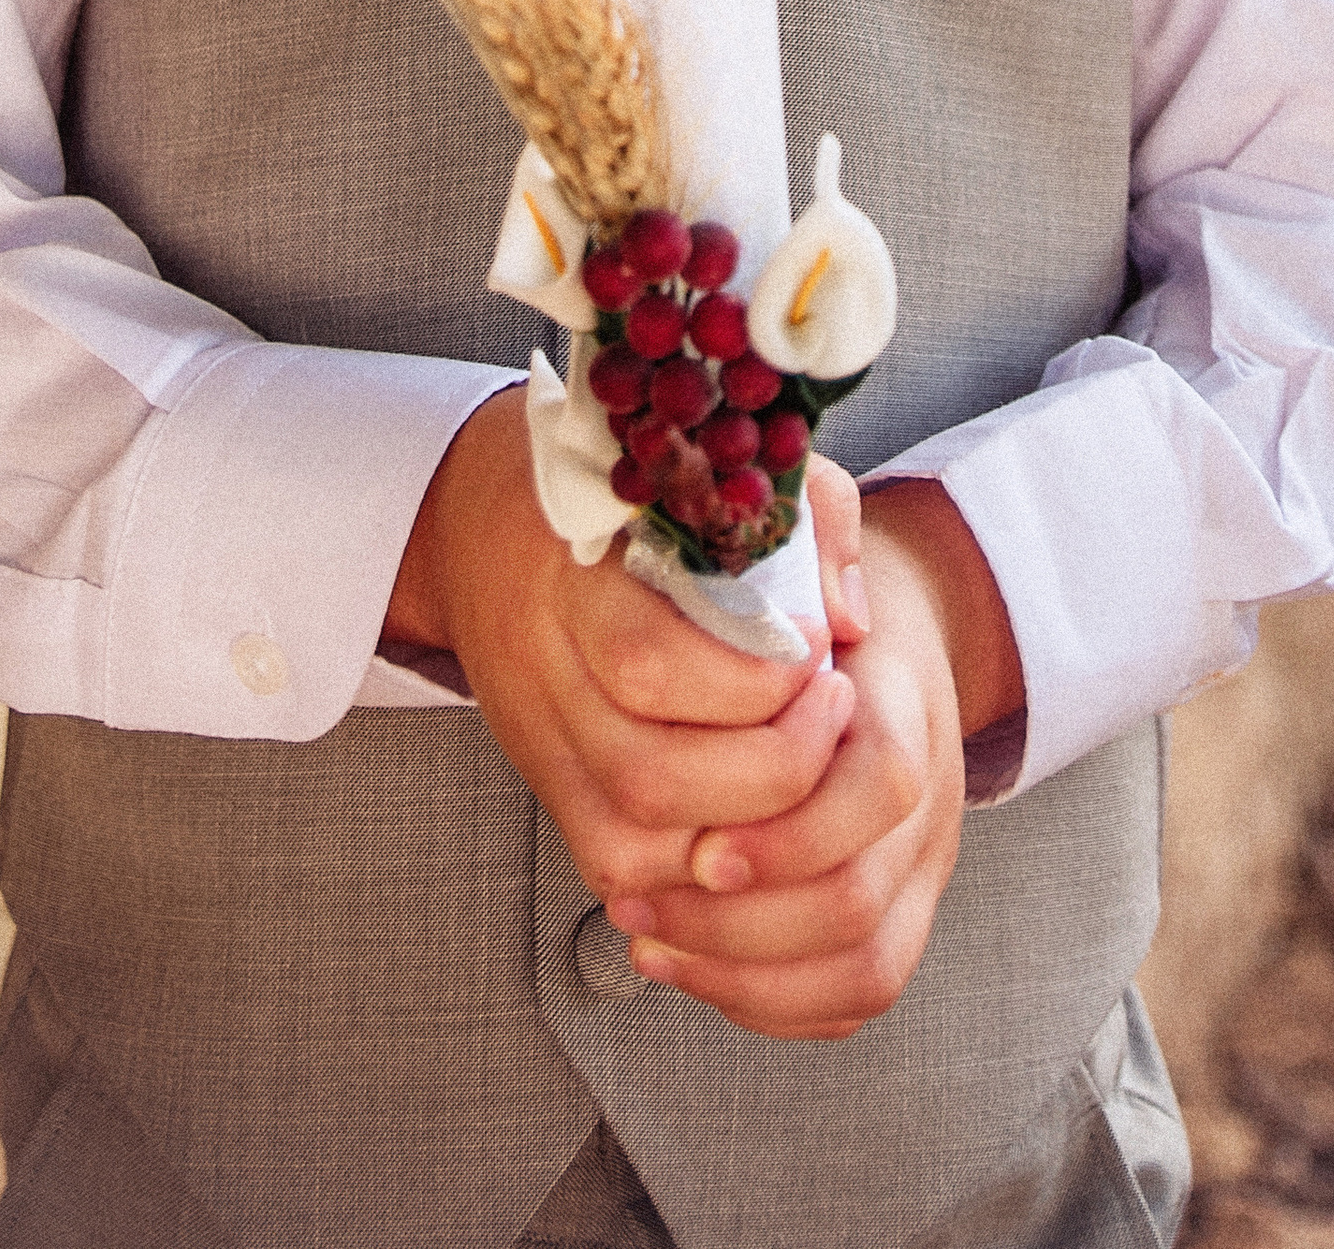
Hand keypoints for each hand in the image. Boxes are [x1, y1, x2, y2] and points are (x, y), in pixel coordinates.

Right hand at [389, 391, 854, 914]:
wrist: (483, 525)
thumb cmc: (625, 490)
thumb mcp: (712, 466)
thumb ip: (801, 515)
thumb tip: (850, 622)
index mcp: (569, 576)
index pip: (649, 663)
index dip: (754, 676)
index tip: (820, 644)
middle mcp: (541, 671)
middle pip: (651, 772)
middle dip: (772, 765)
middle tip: (836, 707)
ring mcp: (538, 743)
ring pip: (634, 838)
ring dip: (744, 829)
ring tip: (811, 762)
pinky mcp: (549, 789)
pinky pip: (618, 866)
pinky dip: (696, 865)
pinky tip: (761, 816)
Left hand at [600, 478, 1023, 1041]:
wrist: (881, 632)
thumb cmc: (812, 579)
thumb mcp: (811, 519)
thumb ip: (816, 526)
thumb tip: (825, 614)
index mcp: (904, 702)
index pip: (882, 780)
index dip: (791, 821)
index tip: (701, 835)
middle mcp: (930, 801)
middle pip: (858, 898)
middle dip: (741, 914)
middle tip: (639, 893)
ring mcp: (919, 869)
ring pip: (858, 967)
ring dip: (739, 965)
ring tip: (642, 931)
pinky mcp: (895, 917)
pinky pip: (847, 999)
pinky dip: (763, 998)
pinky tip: (678, 959)